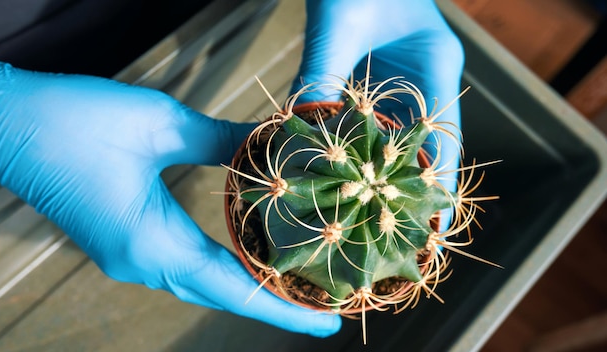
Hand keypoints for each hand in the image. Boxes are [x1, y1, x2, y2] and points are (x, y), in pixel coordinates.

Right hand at [0, 55, 339, 336]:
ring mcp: (126, 255)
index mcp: (151, 242)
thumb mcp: (158, 122)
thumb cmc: (73, 120)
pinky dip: (217, 267)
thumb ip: (220, 139)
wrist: (4, 121)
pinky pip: (179, 265)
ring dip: (244, 286)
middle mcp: (139, 262)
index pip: (233, 287)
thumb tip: (269, 141)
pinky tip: (241, 254)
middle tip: (322, 304)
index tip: (327, 321)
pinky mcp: (119, 240)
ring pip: (198, 283)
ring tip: (291, 284)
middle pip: (219, 293)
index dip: (284, 306)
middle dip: (271, 303)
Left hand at [293, 0, 464, 229]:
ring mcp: (400, 79)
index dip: (438, 186)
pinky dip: (356, 144)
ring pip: (394, 136)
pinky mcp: (373, 77)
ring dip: (378, 171)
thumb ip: (321, 73)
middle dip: (405, 188)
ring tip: (365, 213)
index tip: (429, 226)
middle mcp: (424, 77)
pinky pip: (369, 120)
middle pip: (421, 146)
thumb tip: (293, 126)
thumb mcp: (339, 25)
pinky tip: (341, 170)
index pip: (443, 139)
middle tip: (391, 232)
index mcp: (435, 66)